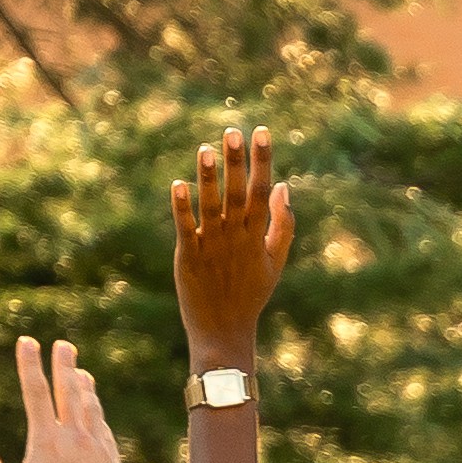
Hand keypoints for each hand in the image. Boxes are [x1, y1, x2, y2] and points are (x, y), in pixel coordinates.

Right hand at [0, 338, 131, 462]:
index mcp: (46, 441)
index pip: (35, 392)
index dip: (30, 364)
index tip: (27, 342)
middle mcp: (74, 438)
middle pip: (69, 391)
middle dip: (64, 364)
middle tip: (63, 344)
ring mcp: (97, 449)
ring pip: (91, 408)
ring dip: (85, 387)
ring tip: (81, 372)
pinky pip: (104, 430)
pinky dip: (98, 415)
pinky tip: (96, 412)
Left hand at [174, 126, 291, 357]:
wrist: (224, 331)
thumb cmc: (250, 294)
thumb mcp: (275, 261)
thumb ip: (283, 224)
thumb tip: (283, 186)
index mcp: (257, 236)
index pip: (262, 191)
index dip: (262, 161)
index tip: (261, 132)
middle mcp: (236, 237)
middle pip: (238, 193)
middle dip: (236, 162)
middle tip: (233, 131)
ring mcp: (212, 246)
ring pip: (211, 206)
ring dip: (208, 179)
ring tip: (205, 150)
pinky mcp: (188, 257)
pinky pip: (185, 227)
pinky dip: (182, 207)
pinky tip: (178, 184)